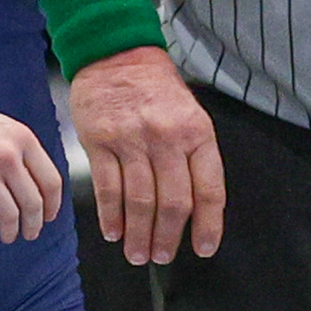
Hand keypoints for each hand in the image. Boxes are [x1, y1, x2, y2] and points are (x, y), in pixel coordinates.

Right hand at [0, 75, 64, 240]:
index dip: (52, 205)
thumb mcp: (2, 128)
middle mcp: (7, 154)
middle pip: (33, 202)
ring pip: (9, 213)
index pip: (51, 181)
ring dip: (10, 231)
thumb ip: (21, 151)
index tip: (49, 218)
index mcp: (23, 139)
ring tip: (7, 237)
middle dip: (34, 225)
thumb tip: (38, 185)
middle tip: (30, 235)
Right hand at [70, 48, 224, 262]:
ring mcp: (132, 140)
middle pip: (173, 202)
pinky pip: (109, 189)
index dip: (208, 225)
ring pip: (140, 201)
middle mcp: (167, 138)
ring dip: (140, 235)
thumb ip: (194, 156)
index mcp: (197, 133)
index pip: (209, 189)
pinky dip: (111, 217)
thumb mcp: (190, 114)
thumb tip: (196, 207)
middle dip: (168, 238)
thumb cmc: (156, 88)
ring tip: (138, 254)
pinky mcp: (101, 142)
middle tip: (162, 257)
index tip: (204, 248)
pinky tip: (114, 232)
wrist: (116, 53)